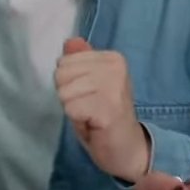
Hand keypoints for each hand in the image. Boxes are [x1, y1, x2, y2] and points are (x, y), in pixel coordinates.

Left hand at [55, 37, 149, 180]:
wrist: (128, 149)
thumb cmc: (106, 117)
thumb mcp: (90, 85)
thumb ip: (81, 62)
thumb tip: (70, 41)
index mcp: (113, 58)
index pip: (64, 62)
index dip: (70, 84)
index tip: (90, 96)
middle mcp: (116, 67)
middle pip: (61, 74)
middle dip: (69, 96)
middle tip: (89, 107)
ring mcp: (114, 87)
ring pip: (64, 92)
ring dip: (74, 109)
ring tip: (92, 116)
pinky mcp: (108, 108)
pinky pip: (71, 109)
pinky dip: (78, 121)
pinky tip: (95, 124)